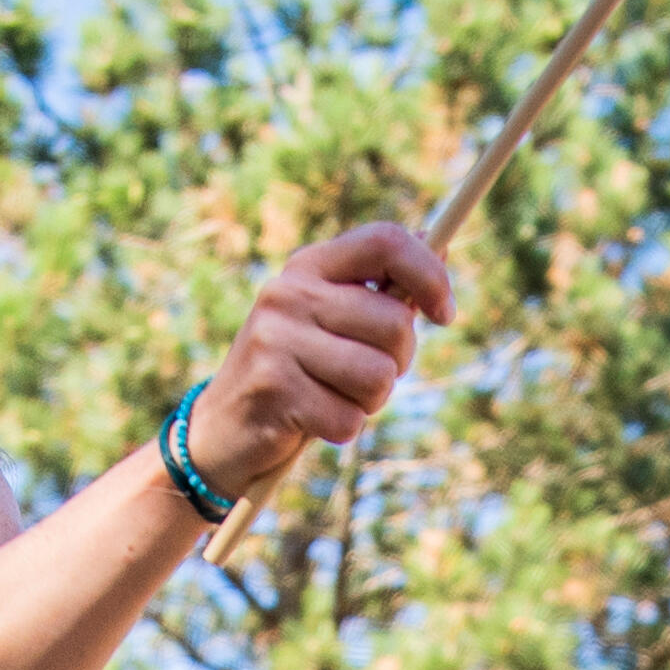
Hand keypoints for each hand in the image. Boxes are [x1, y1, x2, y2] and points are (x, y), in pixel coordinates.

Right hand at [181, 222, 453, 485]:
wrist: (225, 425)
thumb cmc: (299, 367)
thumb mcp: (331, 317)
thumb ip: (380, 289)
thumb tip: (444, 246)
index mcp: (310, 266)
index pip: (385, 241)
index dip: (430, 274)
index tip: (444, 314)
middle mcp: (289, 293)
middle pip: (395, 323)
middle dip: (397, 361)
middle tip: (363, 372)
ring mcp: (276, 340)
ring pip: (379, 377)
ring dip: (370, 400)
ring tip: (335, 394)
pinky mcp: (273, 390)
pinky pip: (350, 419)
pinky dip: (342, 427)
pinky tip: (312, 419)